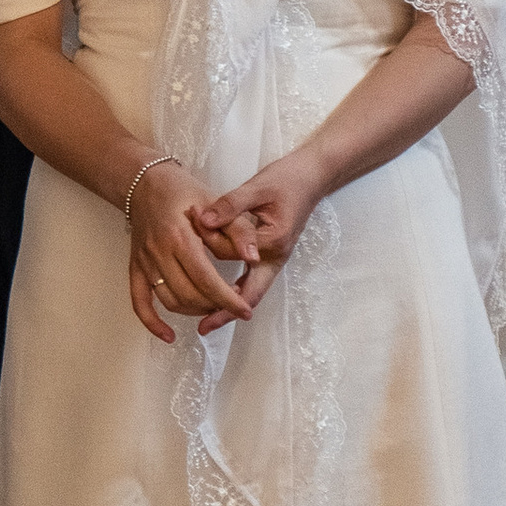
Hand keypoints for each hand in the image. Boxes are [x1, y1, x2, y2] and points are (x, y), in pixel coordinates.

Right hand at [126, 158, 254, 345]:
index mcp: (179, 237)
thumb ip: (237, 230)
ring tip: (214, 306)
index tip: (245, 310)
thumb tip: (253, 258)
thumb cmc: (184, 191)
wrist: (144, 181)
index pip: (206, 279)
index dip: (228, 298)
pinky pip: (139, 302)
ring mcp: (145, 262)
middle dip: (216, 306)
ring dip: (195, 311)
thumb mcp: (216, 201)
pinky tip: (168, 336)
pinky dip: (152, 323)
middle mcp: (158, 253)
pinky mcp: (136, 267)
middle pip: (189, 295)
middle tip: (235, 305)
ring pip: (170, 301)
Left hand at [187, 151, 324, 319]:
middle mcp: (275, 257)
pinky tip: (217, 296)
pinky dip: (235, 292)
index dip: (214, 255)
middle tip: (203, 328)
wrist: (311, 177)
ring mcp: (273, 260)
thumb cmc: (286, 180)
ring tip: (205, 320)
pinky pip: (251, 280)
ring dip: (230, 305)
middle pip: (251, 294)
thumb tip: (203, 219)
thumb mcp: (258, 187)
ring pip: (251, 291)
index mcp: (273, 241)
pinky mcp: (268, 256)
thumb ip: (230, 205)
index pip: (236, 256)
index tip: (195, 254)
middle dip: (227, 312)